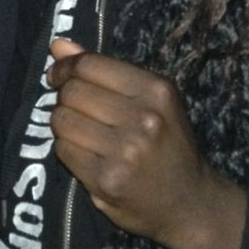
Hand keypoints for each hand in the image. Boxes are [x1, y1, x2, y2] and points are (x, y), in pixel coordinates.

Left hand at [47, 38, 245, 248]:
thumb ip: (103, 69)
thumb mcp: (150, 100)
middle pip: (72, 92)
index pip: (90, 65)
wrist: (190, 204)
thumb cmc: (169, 144)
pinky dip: (66, 148)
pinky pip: (63, 150)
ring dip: (63, 124)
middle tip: (76, 109)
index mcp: (157, 90)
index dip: (65, 67)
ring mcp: (125, 152)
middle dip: (65, 97)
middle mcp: (143, 119)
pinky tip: (85, 153)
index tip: (58, 75)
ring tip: (81, 131)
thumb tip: (57, 44)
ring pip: (62, 120)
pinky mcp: (106, 181)